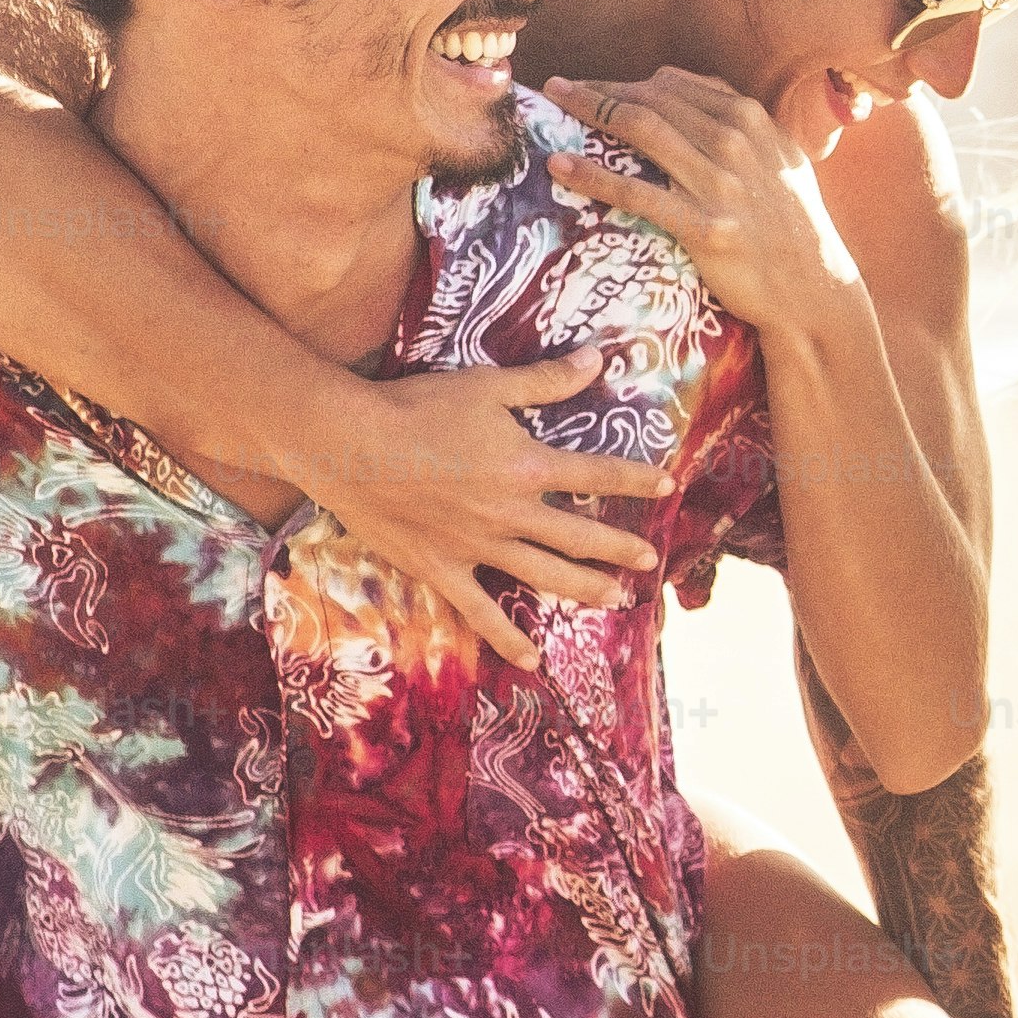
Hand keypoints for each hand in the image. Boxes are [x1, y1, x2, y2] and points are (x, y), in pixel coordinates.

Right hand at [300, 351, 669, 671]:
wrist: (350, 444)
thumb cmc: (417, 407)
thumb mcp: (488, 386)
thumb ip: (547, 380)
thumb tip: (597, 357)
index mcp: (527, 467)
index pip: (597, 473)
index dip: (635, 479)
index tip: (667, 484)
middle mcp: (512, 513)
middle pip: (581, 535)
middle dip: (621, 548)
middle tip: (650, 561)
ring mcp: (479, 546)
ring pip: (545, 575)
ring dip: (586, 589)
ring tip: (617, 600)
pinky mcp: (443, 570)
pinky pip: (482, 612)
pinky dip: (508, 638)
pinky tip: (533, 660)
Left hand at [548, 68, 875, 343]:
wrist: (814, 289)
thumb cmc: (794, 225)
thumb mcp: (783, 159)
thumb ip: (745, 125)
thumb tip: (699, 101)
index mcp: (753, 119)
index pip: (675, 84)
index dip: (627, 81)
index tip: (595, 87)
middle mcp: (737, 142)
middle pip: (651, 98)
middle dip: (598, 88)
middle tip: (557, 89)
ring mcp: (721, 184)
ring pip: (641, 129)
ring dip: (588, 110)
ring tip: (552, 104)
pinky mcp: (705, 227)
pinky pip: (636, 193)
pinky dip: (593, 174)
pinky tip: (560, 167)